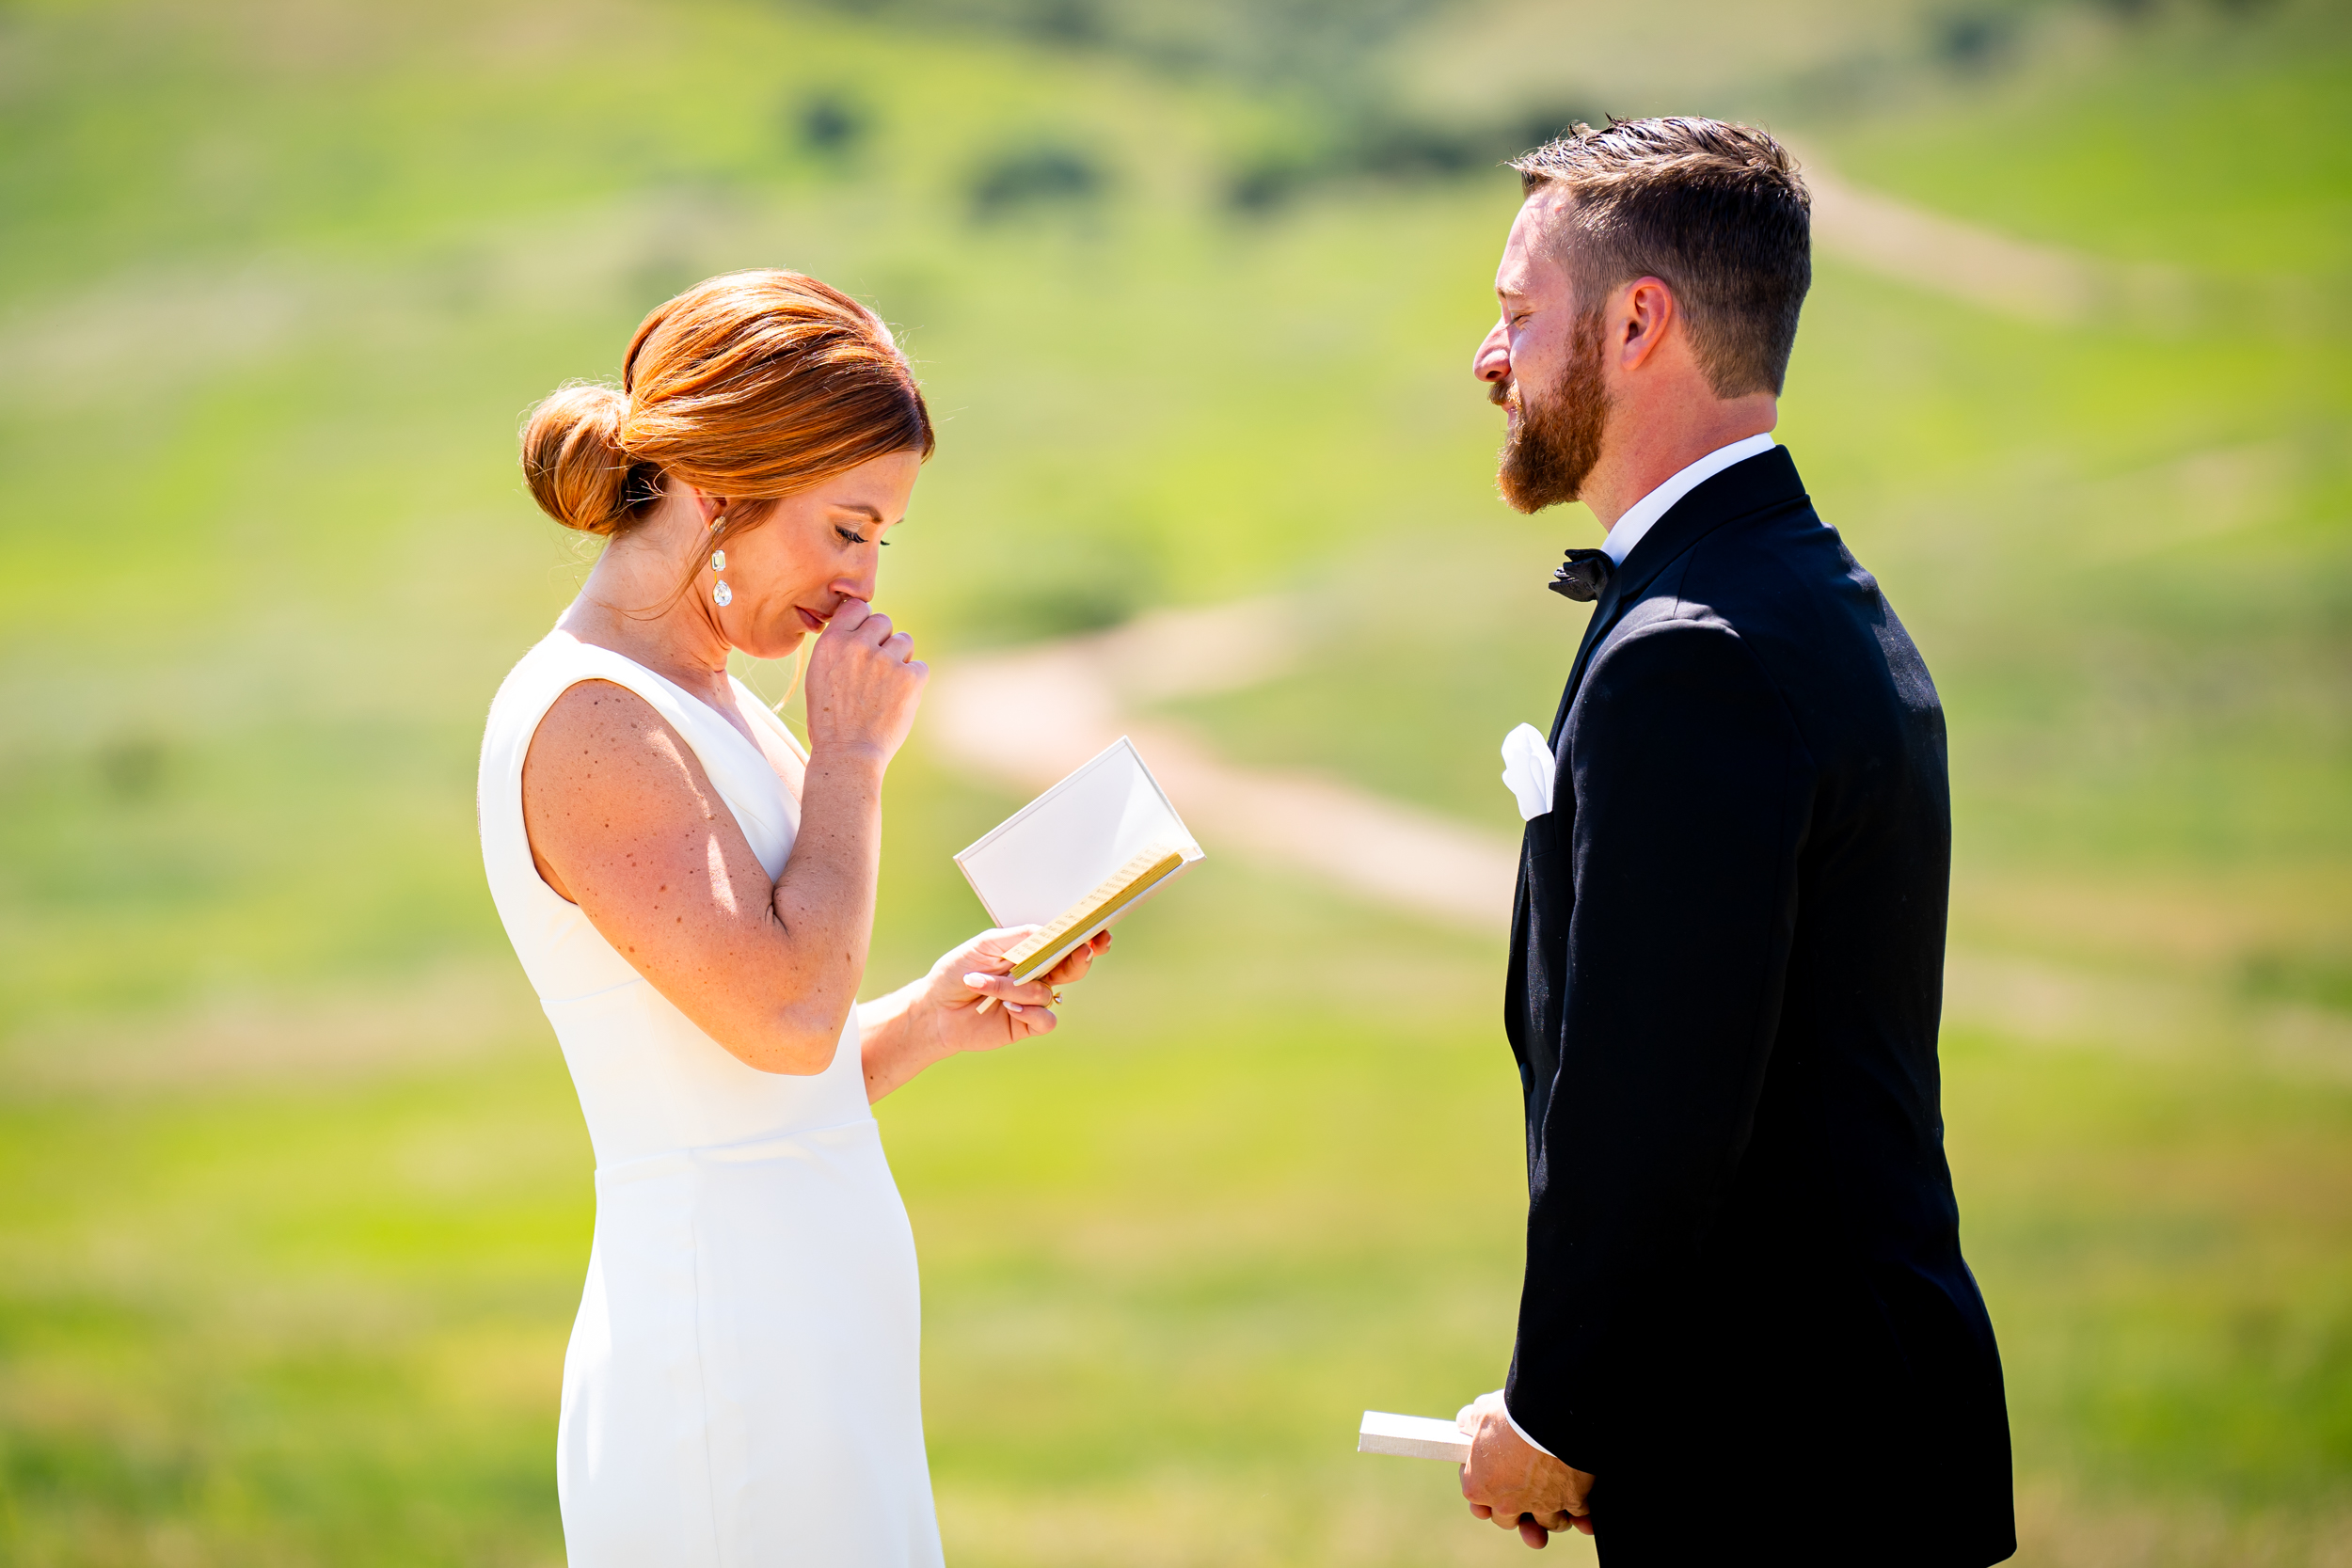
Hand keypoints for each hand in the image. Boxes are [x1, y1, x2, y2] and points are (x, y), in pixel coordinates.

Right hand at [804, 599, 925, 764]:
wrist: (848, 753)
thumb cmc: (830, 719)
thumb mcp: (819, 675)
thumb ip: (839, 646)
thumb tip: (862, 627)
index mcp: (832, 642)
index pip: (857, 607)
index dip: (864, 621)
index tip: (864, 638)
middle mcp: (858, 645)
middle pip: (883, 621)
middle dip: (883, 640)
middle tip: (875, 670)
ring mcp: (886, 660)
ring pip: (904, 641)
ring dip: (900, 659)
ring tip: (886, 688)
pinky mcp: (910, 677)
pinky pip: (920, 666)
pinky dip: (914, 681)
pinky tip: (898, 699)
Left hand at [914, 927, 1112, 1055]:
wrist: (935, 1008)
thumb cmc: (957, 970)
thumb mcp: (986, 944)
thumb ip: (1021, 938)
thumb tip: (1052, 932)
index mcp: (1031, 951)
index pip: (1066, 943)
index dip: (1086, 938)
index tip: (1099, 934)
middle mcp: (1038, 975)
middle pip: (1073, 967)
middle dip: (1079, 959)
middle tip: (1080, 951)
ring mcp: (1034, 1001)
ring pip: (1047, 992)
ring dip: (1016, 988)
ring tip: (982, 984)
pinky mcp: (1028, 1025)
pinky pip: (1046, 1019)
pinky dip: (1028, 1012)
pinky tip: (1007, 1008)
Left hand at [1457, 1391, 1594, 1547]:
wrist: (1551, 1413)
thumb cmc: (1511, 1414)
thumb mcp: (1480, 1412)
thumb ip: (1470, 1425)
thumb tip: (1467, 1426)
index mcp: (1480, 1487)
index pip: (1476, 1499)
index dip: (1485, 1487)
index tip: (1492, 1479)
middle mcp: (1509, 1503)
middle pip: (1509, 1520)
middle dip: (1515, 1511)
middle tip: (1521, 1498)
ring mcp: (1542, 1504)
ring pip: (1547, 1523)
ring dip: (1550, 1518)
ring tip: (1554, 1506)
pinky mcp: (1572, 1499)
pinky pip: (1579, 1515)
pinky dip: (1583, 1514)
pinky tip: (1583, 1511)